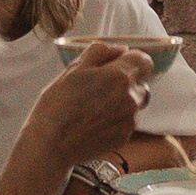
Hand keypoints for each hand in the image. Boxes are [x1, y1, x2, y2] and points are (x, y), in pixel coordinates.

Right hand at [52, 38, 161, 162]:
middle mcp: (130, 98)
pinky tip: (93, 123)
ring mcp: (129, 120)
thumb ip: (100, 52)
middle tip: (98, 89)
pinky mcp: (124, 138)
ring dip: (120, 103)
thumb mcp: (73, 69)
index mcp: (119, 76)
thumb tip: (120, 49)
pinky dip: (114, 121)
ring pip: (133, 105)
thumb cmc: (57, 106)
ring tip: (93, 109)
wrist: (51, 145)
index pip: (144, 61)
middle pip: (139, 84)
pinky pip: (125, 123)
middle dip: (124, 84)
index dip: (132, 60)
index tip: (120, 64)